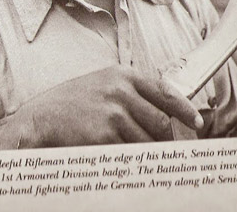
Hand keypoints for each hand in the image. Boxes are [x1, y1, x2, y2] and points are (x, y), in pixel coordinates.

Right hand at [0, 66, 202, 148]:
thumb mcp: (100, 86)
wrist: (39, 118)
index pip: (164, 91)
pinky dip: (132, 160)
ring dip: (148, 153)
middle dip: (164, 140)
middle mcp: (120, 91)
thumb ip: (129, 93)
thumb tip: (164, 114)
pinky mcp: (106, 135)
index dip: (184, 109)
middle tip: (164, 151)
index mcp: (120, 75)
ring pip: (149, 141)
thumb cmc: (69, 104)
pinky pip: (131, 154)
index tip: (196, 123)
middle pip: (160, 122)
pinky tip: (123, 159)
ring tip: (140, 157)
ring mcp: (113, 113)